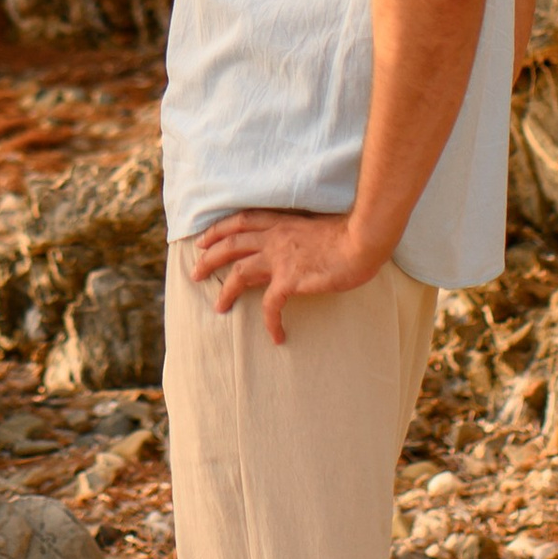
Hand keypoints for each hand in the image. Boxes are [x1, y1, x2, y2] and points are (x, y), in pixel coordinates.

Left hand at [187, 207, 388, 342]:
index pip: (241, 221)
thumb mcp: (318, 226)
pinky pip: (271, 305)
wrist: (363, 240)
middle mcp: (275, 237)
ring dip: (225, 290)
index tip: (203, 239)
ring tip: (217, 306)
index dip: (219, 230)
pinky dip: (271, 322)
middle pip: (231, 244)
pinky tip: (277, 337)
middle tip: (195, 271)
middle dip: (210, 257)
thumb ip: (301, 234)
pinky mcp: (290, 279)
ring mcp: (280, 258)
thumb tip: (297, 245)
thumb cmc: (350, 234)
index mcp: (281, 222)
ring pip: (239, 272)